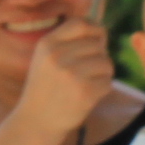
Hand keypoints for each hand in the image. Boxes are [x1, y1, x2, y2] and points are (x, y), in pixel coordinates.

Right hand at [14, 18, 116, 142]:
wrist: (36, 121)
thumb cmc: (46, 87)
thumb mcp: (46, 58)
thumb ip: (68, 41)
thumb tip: (102, 29)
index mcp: (48, 43)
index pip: (81, 24)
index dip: (96, 29)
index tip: (98, 40)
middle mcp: (58, 55)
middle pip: (98, 44)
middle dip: (99, 56)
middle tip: (89, 71)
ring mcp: (72, 74)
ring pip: (106, 62)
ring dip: (103, 73)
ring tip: (87, 83)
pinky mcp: (84, 91)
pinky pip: (108, 82)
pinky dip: (102, 89)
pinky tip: (88, 95)